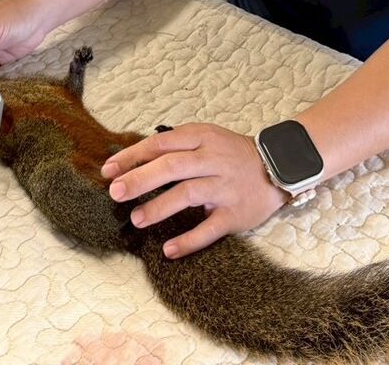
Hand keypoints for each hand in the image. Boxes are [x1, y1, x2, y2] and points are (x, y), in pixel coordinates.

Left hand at [101, 123, 286, 258]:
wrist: (280, 167)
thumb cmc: (232, 154)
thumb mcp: (206, 138)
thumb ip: (175, 146)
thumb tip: (132, 161)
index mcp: (202, 137)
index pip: (161, 144)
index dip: (133, 156)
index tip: (109, 170)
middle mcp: (213, 160)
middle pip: (171, 167)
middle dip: (140, 179)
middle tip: (115, 193)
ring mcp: (225, 187)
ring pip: (188, 195)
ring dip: (159, 207)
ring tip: (136, 219)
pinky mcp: (236, 214)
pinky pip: (209, 229)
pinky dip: (188, 241)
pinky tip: (168, 250)